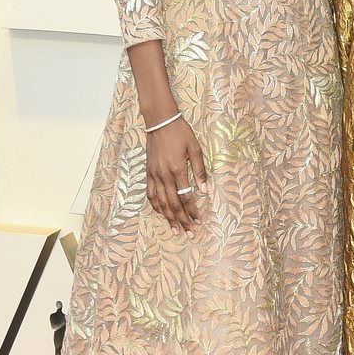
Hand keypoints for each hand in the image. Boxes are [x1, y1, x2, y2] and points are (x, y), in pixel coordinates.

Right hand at [145, 117, 207, 233]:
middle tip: (190, 233)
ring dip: (168, 218)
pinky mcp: (148, 173)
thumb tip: (205, 190)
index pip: (186, 197)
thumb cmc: (181, 133)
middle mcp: (164, 175)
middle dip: (182, 220)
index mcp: (177, 170)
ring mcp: (154, 175)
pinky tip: (161, 213)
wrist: (160, 122)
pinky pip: (150, 194)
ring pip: (160, 203)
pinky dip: (156, 206)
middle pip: (173, 204)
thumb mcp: (195, 148)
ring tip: (175, 230)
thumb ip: (200, 170)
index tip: (199, 221)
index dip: (193, 211)